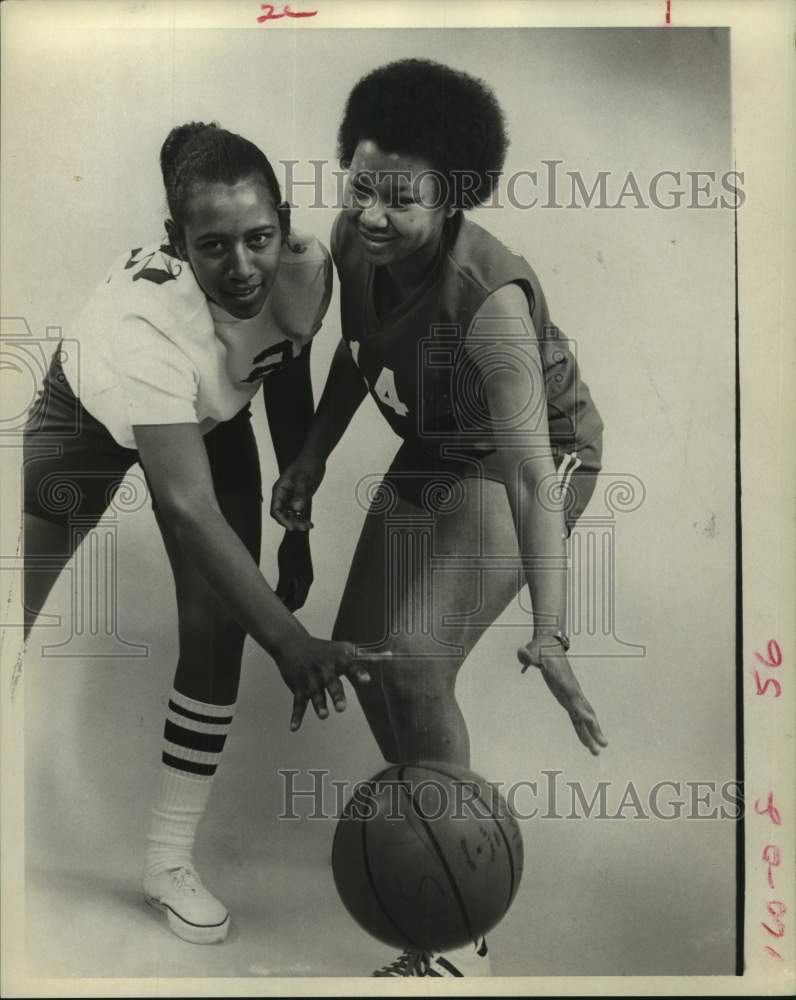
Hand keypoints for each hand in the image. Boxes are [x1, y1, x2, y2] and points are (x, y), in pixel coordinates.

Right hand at [271, 453, 325, 531]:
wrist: (314, 459)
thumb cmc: (306, 465)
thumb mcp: (303, 478)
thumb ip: (300, 493)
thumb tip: (297, 508)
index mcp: (279, 490)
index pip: (275, 509)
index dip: (282, 520)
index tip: (291, 527)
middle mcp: (283, 496)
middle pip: (283, 515)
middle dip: (292, 523)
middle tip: (304, 527)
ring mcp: (291, 498)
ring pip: (291, 516)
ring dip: (298, 522)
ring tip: (309, 526)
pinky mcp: (300, 499)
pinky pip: (299, 513)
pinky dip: (303, 519)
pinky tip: (311, 524)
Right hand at [275, 635, 371, 730]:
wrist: (292, 643)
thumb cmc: (324, 649)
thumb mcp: (343, 649)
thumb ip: (366, 656)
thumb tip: (390, 656)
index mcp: (338, 661)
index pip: (351, 666)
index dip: (359, 672)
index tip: (367, 680)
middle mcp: (324, 671)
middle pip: (332, 684)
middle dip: (337, 695)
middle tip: (342, 707)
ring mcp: (310, 680)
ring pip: (316, 695)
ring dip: (319, 705)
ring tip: (324, 715)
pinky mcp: (298, 688)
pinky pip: (297, 704)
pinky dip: (296, 716)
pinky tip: (295, 727)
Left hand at [276, 531, 312, 611]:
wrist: (296, 534)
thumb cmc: (291, 552)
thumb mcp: (285, 572)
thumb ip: (283, 588)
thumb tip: (278, 601)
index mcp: (306, 582)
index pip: (298, 602)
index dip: (288, 609)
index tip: (277, 614)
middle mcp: (306, 580)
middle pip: (298, 598)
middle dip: (287, 605)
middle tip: (274, 610)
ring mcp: (303, 575)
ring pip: (294, 591)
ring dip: (285, 597)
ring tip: (273, 601)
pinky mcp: (298, 570)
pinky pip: (292, 584)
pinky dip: (285, 589)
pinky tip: (276, 590)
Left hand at [517, 636, 607, 755]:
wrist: (549, 644)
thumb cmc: (540, 649)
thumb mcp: (533, 651)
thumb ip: (528, 655)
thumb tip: (521, 653)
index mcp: (564, 681)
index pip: (574, 697)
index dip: (582, 709)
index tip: (591, 720)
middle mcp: (572, 691)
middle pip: (586, 713)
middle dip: (594, 730)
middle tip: (603, 745)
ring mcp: (572, 696)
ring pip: (585, 718)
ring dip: (592, 735)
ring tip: (597, 752)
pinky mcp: (568, 699)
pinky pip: (577, 717)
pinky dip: (583, 730)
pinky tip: (587, 743)